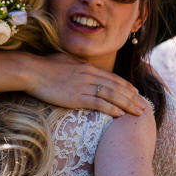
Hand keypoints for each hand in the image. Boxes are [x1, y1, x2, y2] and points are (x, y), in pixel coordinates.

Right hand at [27, 53, 144, 116]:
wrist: (32, 71)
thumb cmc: (45, 66)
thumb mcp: (66, 61)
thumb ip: (79, 66)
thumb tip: (85, 68)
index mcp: (88, 68)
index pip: (112, 78)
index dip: (126, 86)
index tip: (136, 93)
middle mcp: (90, 76)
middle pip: (117, 87)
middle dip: (132, 97)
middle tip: (143, 105)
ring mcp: (84, 86)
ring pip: (112, 95)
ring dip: (128, 104)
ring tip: (138, 112)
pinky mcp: (76, 97)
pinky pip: (99, 103)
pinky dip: (112, 108)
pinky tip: (120, 114)